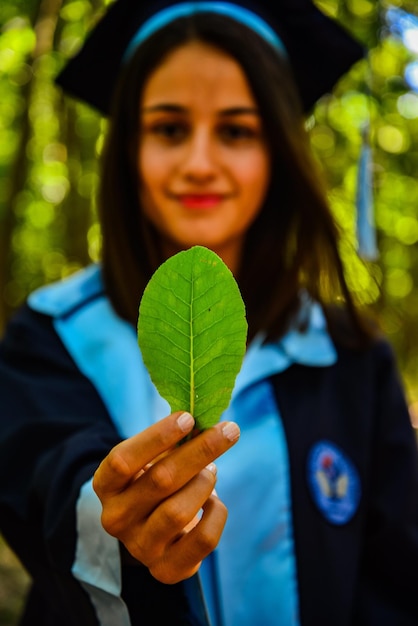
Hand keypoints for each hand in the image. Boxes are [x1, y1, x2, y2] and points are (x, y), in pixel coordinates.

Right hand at [93, 411, 239, 583]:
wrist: (151, 532)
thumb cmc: (154, 482)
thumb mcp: (151, 459)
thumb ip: (172, 442)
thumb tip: (205, 417)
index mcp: (105, 485)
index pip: (123, 460)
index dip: (157, 437)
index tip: (188, 417)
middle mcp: (116, 518)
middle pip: (160, 480)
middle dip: (200, 451)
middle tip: (228, 430)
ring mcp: (140, 547)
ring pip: (179, 511)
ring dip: (205, 482)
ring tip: (212, 470)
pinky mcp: (166, 570)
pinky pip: (203, 540)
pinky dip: (217, 514)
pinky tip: (214, 502)